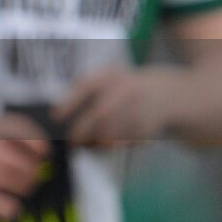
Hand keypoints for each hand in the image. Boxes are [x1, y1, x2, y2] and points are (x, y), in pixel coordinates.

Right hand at [0, 114, 49, 218]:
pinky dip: (5, 207)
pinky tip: (12, 209)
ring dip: (24, 188)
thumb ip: (2, 133)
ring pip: (8, 178)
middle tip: (35, 178)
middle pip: (19, 157)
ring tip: (25, 191)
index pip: (20, 128)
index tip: (45, 153)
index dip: (38, 142)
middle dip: (33, 172)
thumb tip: (38, 153)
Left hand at [53, 66, 171, 148]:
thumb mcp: (108, 79)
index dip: (69, 102)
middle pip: (102, 113)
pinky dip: (115, 146)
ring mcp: (139, 108)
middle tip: (71, 142)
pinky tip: (110, 145)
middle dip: (83, 130)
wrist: (166, 92)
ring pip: (115, 132)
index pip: (86, 86)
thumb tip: (59, 114)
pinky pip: (126, 141)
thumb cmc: (124, 87)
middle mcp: (126, 89)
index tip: (55, 117)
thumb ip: (86, 91)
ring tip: (89, 146)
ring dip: (98, 143)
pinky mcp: (149, 125)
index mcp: (110, 75)